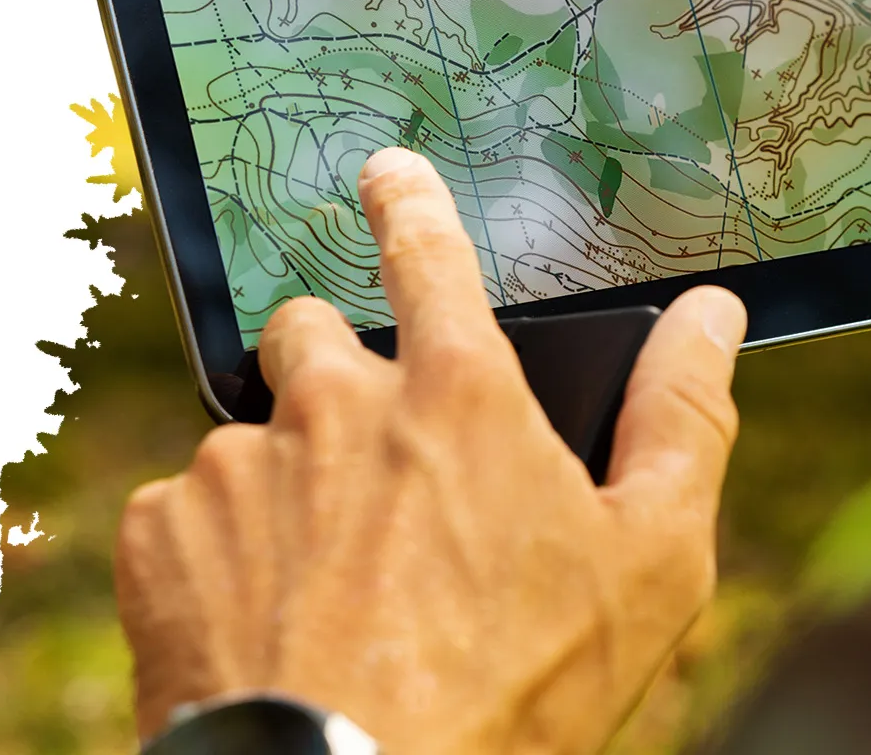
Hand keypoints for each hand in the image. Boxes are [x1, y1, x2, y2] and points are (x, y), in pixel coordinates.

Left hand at [114, 148, 747, 754]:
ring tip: (326, 599)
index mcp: (454, 394)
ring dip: (279, 496)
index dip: (408, 204)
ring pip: (247, 445)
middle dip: (325, 375)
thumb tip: (714, 315)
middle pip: (306, 335)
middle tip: (365, 474)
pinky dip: (217, 566)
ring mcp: (230, 465)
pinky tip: (262, 631)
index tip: (386, 175)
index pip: (427, 252)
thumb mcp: (647, 568)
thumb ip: (682, 422)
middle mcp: (329, 404)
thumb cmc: (514, 696)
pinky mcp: (156, 534)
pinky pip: (183, 521)